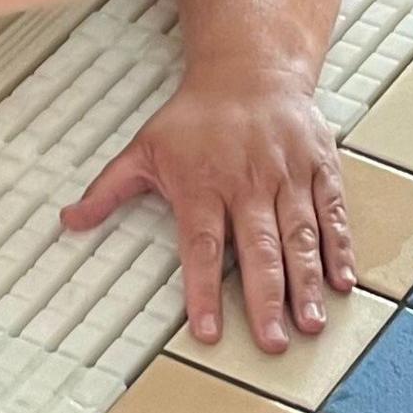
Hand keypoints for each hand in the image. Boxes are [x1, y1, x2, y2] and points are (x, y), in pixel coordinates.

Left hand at [60, 72, 355, 351]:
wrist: (250, 69)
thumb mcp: (144, 148)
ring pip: (300, 236)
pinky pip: (332, 212)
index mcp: (203, 184)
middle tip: (273, 342)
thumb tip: (69, 222)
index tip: (207, 331)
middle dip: (267, 298)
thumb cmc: (196, 116)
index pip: (202, 246)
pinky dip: (339, 247)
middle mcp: (248, 183)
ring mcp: (288, 176)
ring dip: (307, 282)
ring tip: (311, 323)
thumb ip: (108, 190)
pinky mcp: (320, 168)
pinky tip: (342, 282)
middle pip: (258, 248)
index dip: (203, 290)